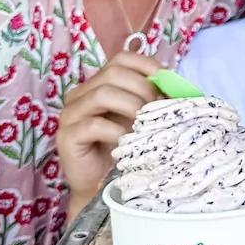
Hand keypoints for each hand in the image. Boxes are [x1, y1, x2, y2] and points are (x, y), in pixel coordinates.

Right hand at [56, 52, 160, 213]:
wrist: (102, 186)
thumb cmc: (126, 150)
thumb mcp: (143, 119)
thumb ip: (154, 100)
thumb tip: (178, 87)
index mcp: (99, 84)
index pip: (121, 58)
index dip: (146, 65)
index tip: (166, 82)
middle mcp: (81, 94)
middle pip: (113, 73)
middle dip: (143, 89)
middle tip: (158, 111)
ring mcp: (71, 114)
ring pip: (102, 94)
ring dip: (132, 107)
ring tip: (145, 125)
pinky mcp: (66, 136)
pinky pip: (93, 125)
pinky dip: (117, 131)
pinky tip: (128, 141)